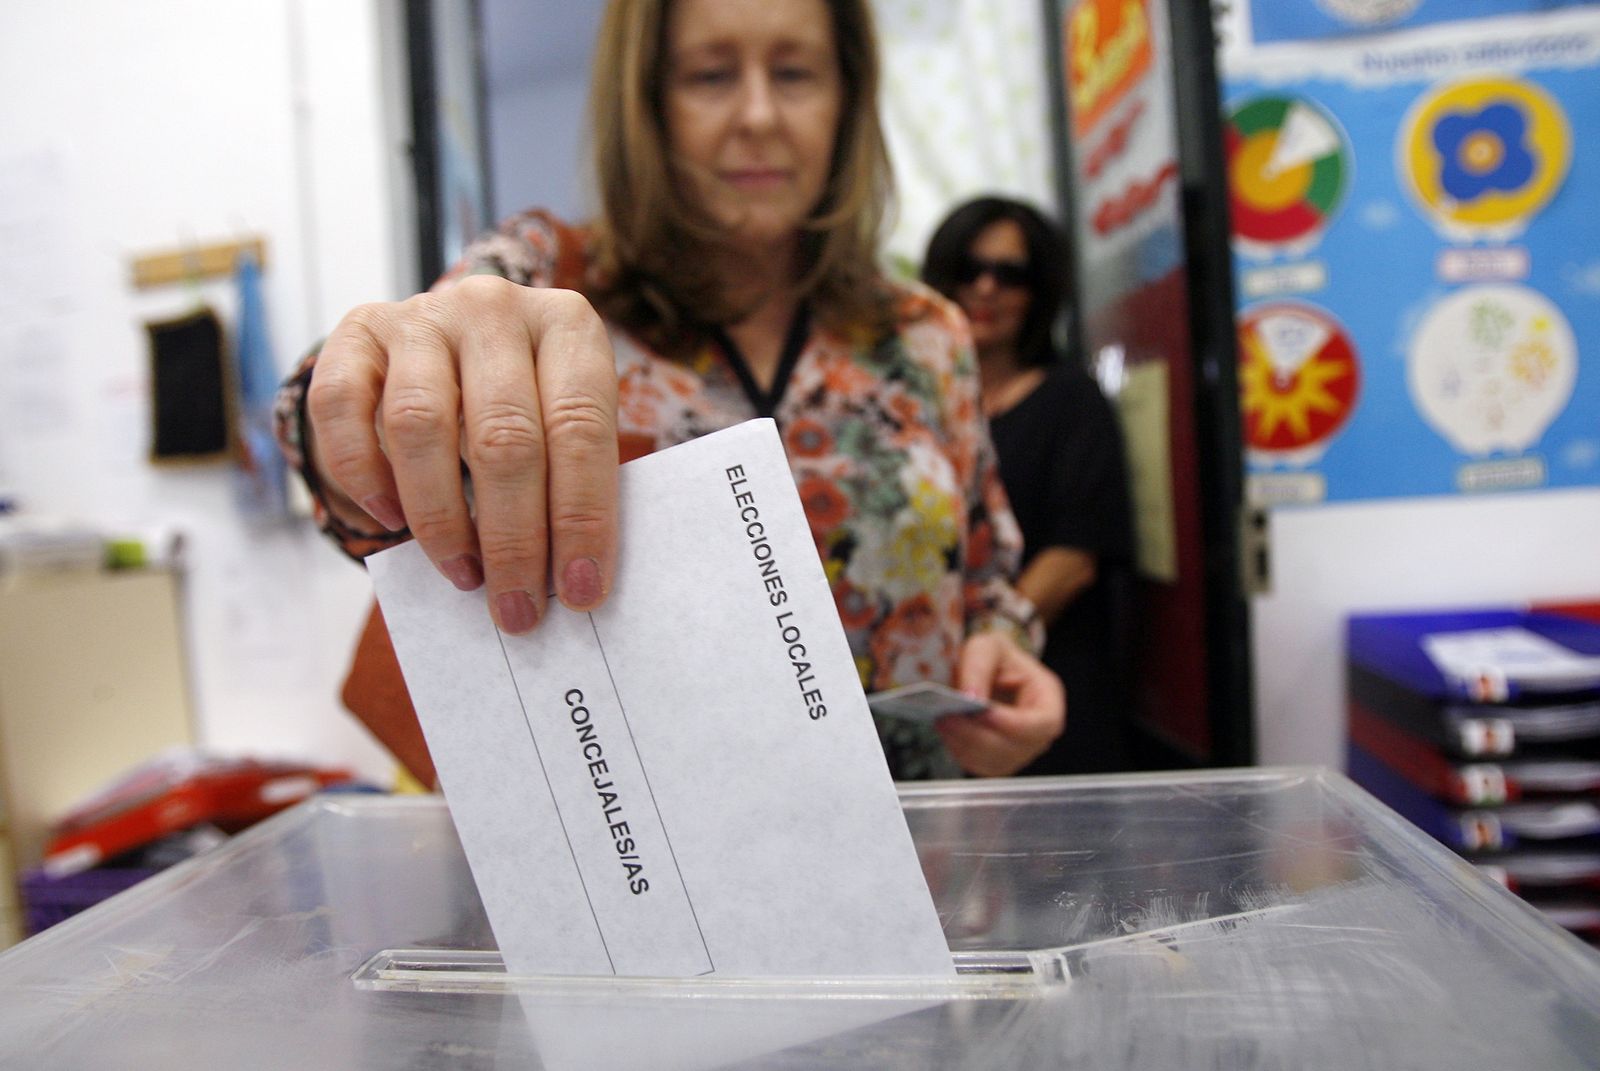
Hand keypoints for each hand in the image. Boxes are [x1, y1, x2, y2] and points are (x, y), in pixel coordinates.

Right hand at [305, 275, 619, 633]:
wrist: (453, 343)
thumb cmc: (530, 402)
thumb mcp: (565, 421)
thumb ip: (571, 481)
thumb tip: (570, 583)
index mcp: (568, 324)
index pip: (580, 427)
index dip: (581, 517)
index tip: (579, 590)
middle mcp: (495, 307)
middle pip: (505, 436)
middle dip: (514, 539)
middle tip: (517, 607)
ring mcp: (422, 315)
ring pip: (421, 427)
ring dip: (442, 520)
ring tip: (464, 575)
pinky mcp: (358, 331)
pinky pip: (342, 408)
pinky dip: (363, 475)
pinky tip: (391, 520)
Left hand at [938, 632, 1065, 776]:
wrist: (985, 670)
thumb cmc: (993, 656)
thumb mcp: (986, 647)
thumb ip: (979, 666)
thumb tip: (971, 698)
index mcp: (1048, 699)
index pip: (1042, 724)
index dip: (1013, 723)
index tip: (982, 712)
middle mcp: (1039, 732)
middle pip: (1016, 748)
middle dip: (979, 735)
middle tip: (947, 717)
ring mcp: (1020, 750)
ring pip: (996, 762)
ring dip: (965, 745)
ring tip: (942, 720)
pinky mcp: (998, 761)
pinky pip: (980, 766)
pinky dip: (961, 751)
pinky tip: (946, 730)